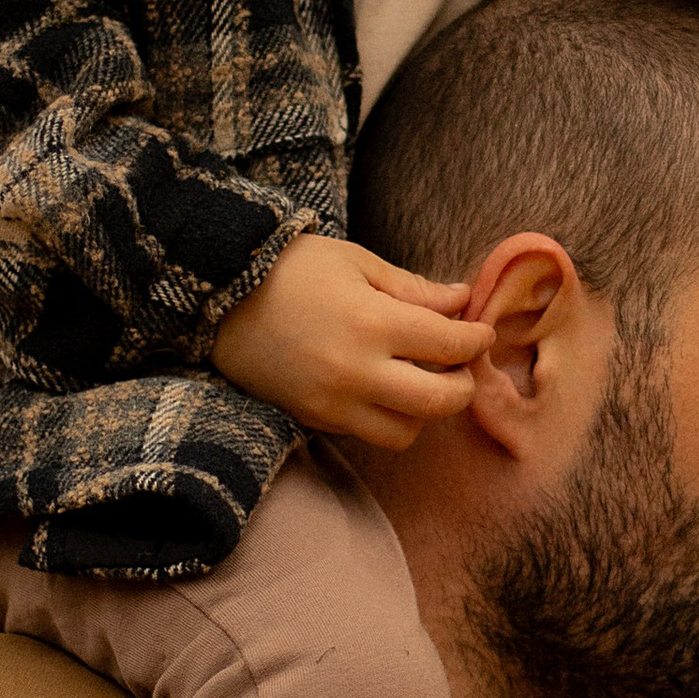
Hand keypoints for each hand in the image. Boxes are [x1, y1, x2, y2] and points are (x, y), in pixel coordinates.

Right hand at [211, 232, 494, 446]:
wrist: (218, 295)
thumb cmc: (291, 268)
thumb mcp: (357, 263)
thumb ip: (414, 288)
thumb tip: (462, 301)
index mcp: (373, 324)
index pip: (449, 346)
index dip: (475, 340)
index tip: (480, 331)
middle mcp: (356, 372)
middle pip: (439, 404)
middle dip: (464, 387)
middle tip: (462, 366)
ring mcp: (332, 403)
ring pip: (405, 433)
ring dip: (424, 412)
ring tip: (420, 380)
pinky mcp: (311, 419)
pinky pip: (366, 434)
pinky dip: (386, 417)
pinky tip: (383, 388)